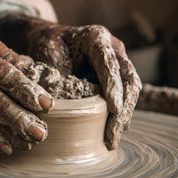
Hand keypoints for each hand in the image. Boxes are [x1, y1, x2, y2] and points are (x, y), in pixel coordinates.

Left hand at [0, 16, 141, 149]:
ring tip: (113, 140)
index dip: (113, 86)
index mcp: (97, 37)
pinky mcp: (115, 76)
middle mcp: (113, 48)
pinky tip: (113, 132)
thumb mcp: (47, 53)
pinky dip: (119, 114)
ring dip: (124, 116)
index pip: (110, 63)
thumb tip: (64, 100)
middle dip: (123, 109)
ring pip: (131, 90)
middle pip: (128, 79)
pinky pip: (123, 96)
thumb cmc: (47, 45)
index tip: (114, 109)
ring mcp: (117, 62)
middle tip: (114, 134)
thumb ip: (59, 72)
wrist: (49, 39)